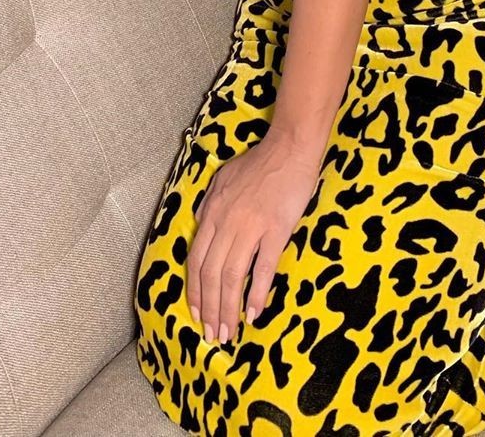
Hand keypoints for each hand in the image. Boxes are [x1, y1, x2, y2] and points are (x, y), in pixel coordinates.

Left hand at [187, 130, 322, 344]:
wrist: (288, 148)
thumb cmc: (258, 162)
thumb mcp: (223, 178)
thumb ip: (209, 204)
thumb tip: (200, 224)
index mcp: (212, 212)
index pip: (196, 260)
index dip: (195, 290)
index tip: (196, 314)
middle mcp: (226, 222)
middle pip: (211, 274)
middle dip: (209, 309)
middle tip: (212, 335)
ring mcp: (250, 226)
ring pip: (232, 276)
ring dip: (228, 308)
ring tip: (229, 333)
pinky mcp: (275, 229)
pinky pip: (262, 267)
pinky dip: (256, 293)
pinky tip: (254, 313)